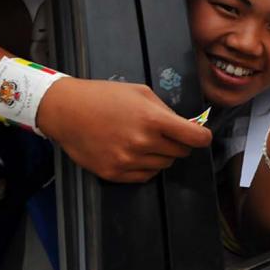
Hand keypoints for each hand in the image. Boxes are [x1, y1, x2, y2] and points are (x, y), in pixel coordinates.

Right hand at [37, 78, 211, 182]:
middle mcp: (143, 143)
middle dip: (179, 143)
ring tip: (145, 141)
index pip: (195, 138)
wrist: (66, 111)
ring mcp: (128, 161)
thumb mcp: (141, 93)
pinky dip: (147, 167)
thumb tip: (188, 126)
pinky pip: (146, 176)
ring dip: (162, 155)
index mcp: (153, 120)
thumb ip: (167, 111)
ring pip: (164, 165)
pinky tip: (135, 153)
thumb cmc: (104, 96)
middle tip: (166, 134)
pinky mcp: (114, 173)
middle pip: (181, 153)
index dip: (203, 137)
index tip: (201, 136)